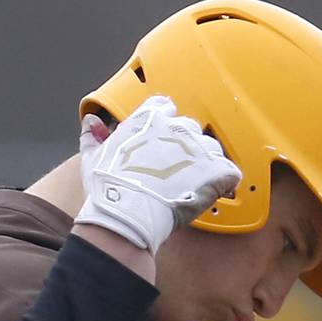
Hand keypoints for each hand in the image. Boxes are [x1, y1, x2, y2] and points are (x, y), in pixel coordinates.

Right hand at [75, 95, 241, 255]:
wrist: (126, 212)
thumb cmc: (107, 188)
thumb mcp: (92, 159)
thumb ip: (91, 137)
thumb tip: (91, 121)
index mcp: (148, 119)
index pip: (164, 108)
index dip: (163, 126)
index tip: (159, 144)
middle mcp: (176, 127)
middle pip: (190, 129)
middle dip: (185, 148)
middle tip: (174, 173)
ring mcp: (197, 148)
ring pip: (211, 149)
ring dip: (205, 165)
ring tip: (193, 187)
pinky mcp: (215, 172)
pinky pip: (229, 172)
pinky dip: (224, 183)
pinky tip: (214, 193)